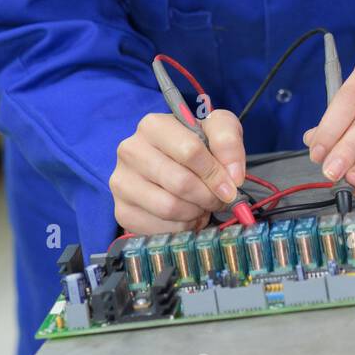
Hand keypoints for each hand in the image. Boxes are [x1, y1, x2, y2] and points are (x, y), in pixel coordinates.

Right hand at [110, 109, 245, 236]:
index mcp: (153, 125)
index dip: (215, 173)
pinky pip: (159, 229)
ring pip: (169, 208)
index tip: (230, 186)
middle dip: (207, 196)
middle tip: (217, 199)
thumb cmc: (193, 144)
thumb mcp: (216, 128)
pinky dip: (180, 227)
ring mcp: (121, 182)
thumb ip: (228, 142)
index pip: (190, 150)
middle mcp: (130, 150)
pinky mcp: (122, 210)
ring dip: (195, 212)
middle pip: (180, 182)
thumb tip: (233, 177)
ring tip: (201, 205)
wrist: (168, 164)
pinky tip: (185, 216)